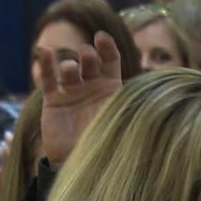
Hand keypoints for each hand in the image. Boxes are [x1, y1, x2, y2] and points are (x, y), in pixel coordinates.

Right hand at [39, 31, 121, 167]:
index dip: (107, 47)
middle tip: (88, 56)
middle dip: (89, 55)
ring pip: (69, 69)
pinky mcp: (54, 101)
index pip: (110, 60)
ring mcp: (72, 92)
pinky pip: (48, 79)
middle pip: (90, 62)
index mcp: (112, 88)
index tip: (101, 37)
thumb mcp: (124, 123)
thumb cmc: (108, 144)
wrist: (83, 164)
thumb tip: (156, 98)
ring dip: (69, 65)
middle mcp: (92, 86)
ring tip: (70, 69)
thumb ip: (133, 108)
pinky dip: (46, 64)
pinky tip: (45, 51)